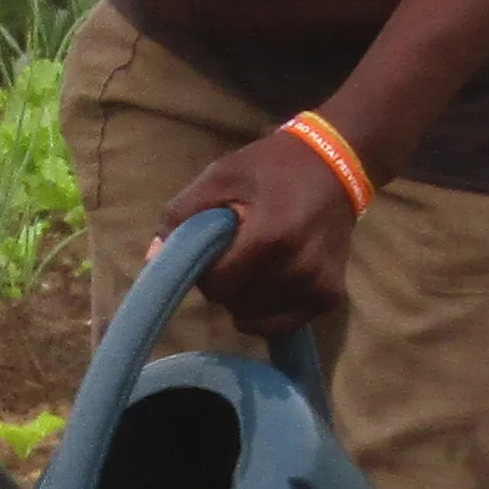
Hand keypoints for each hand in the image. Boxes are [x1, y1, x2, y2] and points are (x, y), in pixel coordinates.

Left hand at [153, 128, 360, 338]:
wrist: (334, 164)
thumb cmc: (271, 167)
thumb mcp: (220, 176)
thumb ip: (182, 215)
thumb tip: (153, 258)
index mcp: (271, 238)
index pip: (217, 284)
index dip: (206, 271)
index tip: (212, 250)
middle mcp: (298, 269)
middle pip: (235, 304)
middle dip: (224, 285)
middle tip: (235, 254)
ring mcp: (318, 287)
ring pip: (255, 318)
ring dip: (244, 299)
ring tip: (255, 264)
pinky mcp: (332, 298)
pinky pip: (281, 325)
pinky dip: (267, 311)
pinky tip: (271, 282)